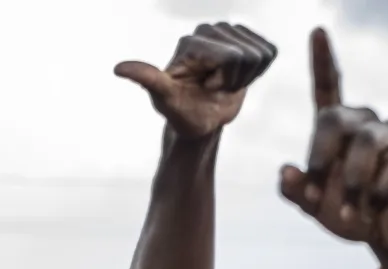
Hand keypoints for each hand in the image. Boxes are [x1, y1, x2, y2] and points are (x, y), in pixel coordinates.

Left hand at [114, 23, 276, 140]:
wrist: (198, 120)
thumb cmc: (180, 112)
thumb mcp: (164, 98)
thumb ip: (147, 79)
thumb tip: (118, 69)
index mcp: (192, 40)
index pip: (231, 57)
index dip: (223, 81)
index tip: (204, 88)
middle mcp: (209, 29)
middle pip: (246, 55)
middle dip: (234, 80)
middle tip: (214, 88)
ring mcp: (229, 31)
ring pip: (259, 54)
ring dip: (245, 77)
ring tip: (223, 84)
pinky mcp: (246, 40)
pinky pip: (269, 52)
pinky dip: (257, 72)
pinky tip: (237, 78)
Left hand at [278, 29, 387, 268]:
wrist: (387, 236)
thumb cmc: (349, 213)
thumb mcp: (315, 206)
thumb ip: (297, 190)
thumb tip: (286, 172)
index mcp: (337, 128)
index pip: (328, 85)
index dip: (322, 59)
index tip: (317, 31)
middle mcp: (364, 122)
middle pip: (337, 118)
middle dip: (322, 157)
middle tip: (316, 193)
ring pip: (368, 142)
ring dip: (354, 183)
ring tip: (351, 213)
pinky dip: (382, 189)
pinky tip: (374, 209)